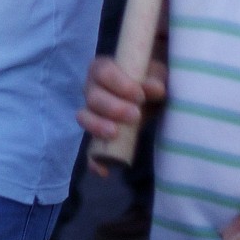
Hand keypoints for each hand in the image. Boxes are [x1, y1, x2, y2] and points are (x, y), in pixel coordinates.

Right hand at [79, 53, 166, 174]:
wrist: (149, 94)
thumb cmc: (149, 78)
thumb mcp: (155, 75)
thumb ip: (154, 79)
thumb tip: (155, 89)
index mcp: (103, 69)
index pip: (102, 71)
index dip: (118, 83)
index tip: (139, 95)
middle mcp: (92, 89)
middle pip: (92, 97)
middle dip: (112, 107)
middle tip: (135, 114)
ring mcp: (92, 113)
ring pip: (84, 118)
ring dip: (98, 126)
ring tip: (115, 133)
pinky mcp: (98, 135)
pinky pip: (89, 148)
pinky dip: (93, 160)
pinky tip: (102, 170)